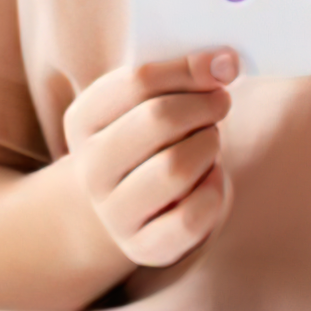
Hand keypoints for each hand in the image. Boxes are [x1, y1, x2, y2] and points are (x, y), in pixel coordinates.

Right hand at [62, 49, 238, 268]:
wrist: (124, 202)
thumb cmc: (147, 136)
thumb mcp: (150, 98)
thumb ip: (184, 73)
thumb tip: (227, 63)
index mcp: (83, 119)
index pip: (138, 80)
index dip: (190, 68)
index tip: (225, 64)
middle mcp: (91, 169)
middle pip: (158, 120)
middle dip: (203, 105)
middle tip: (221, 102)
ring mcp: (114, 213)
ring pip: (175, 168)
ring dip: (208, 145)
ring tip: (209, 141)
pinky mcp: (144, 248)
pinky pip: (192, 215)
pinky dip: (214, 189)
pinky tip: (209, 177)